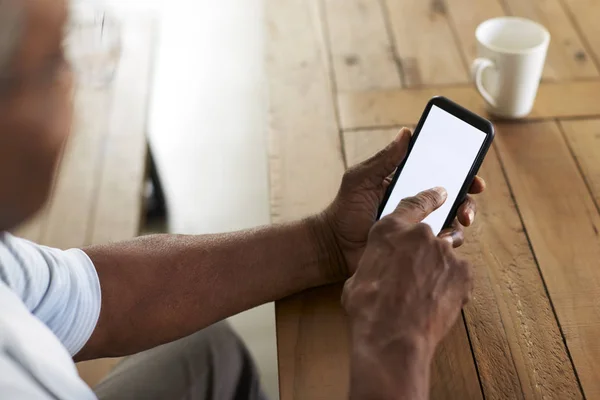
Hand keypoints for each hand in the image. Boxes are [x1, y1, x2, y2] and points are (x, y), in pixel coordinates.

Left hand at [317, 128, 484, 277]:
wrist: (334, 246)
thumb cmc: (344, 209)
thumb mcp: (361, 179)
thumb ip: (384, 159)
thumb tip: (407, 132)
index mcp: (407, 184)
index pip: (439, 174)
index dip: (460, 170)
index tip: (471, 170)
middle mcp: (417, 205)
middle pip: (453, 197)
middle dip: (468, 195)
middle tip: (471, 195)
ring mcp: (418, 227)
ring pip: (453, 220)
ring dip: (463, 216)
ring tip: (460, 219)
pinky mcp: (417, 248)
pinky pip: (441, 244)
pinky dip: (449, 240)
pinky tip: (443, 239)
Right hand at [343, 188, 472, 399]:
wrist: (392, 337)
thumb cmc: (368, 309)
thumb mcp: (358, 275)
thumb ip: (376, 259)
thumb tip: (382, 266)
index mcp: (389, 229)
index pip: (414, 203)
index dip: (428, 199)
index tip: (442, 194)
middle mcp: (420, 233)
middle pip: (430, 234)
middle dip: (426, 251)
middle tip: (416, 273)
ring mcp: (445, 252)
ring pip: (446, 256)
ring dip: (438, 270)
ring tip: (424, 294)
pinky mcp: (464, 273)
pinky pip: (459, 275)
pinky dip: (451, 286)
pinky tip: (436, 302)